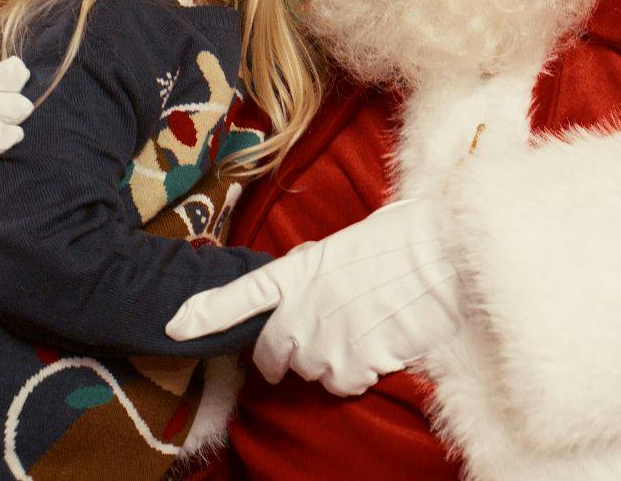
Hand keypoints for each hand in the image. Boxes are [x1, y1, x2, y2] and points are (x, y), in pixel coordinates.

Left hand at [167, 198, 461, 396]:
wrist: (443, 253)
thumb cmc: (408, 236)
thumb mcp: (350, 242)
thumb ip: (320, 268)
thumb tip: (314, 278)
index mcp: (298, 271)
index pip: (240, 296)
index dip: (205, 313)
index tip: (176, 325)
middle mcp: (300, 308)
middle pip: (276, 354)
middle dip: (293, 356)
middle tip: (327, 340)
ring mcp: (322, 339)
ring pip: (315, 372)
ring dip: (338, 361)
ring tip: (373, 329)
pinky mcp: (350, 363)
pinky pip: (347, 383)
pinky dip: (366, 372)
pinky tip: (387, 343)